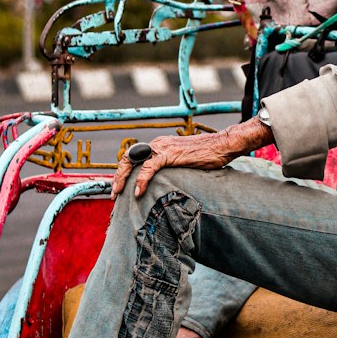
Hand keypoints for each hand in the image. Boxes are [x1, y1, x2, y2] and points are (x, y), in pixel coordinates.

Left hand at [112, 117, 272, 198]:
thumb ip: (173, 168)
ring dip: (123, 178)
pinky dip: (141, 180)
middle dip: (118, 176)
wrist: (223, 145)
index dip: (124, 172)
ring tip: (119, 193)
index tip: (120, 187)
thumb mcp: (185, 162)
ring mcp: (163, 147)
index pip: (134, 157)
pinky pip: (149, 167)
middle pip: (128, 158)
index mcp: (160, 145)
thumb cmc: (209, 155)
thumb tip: (166, 183)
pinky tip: (138, 191)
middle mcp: (157, 144)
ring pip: (134, 161)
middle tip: (114, 193)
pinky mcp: (169, 154)